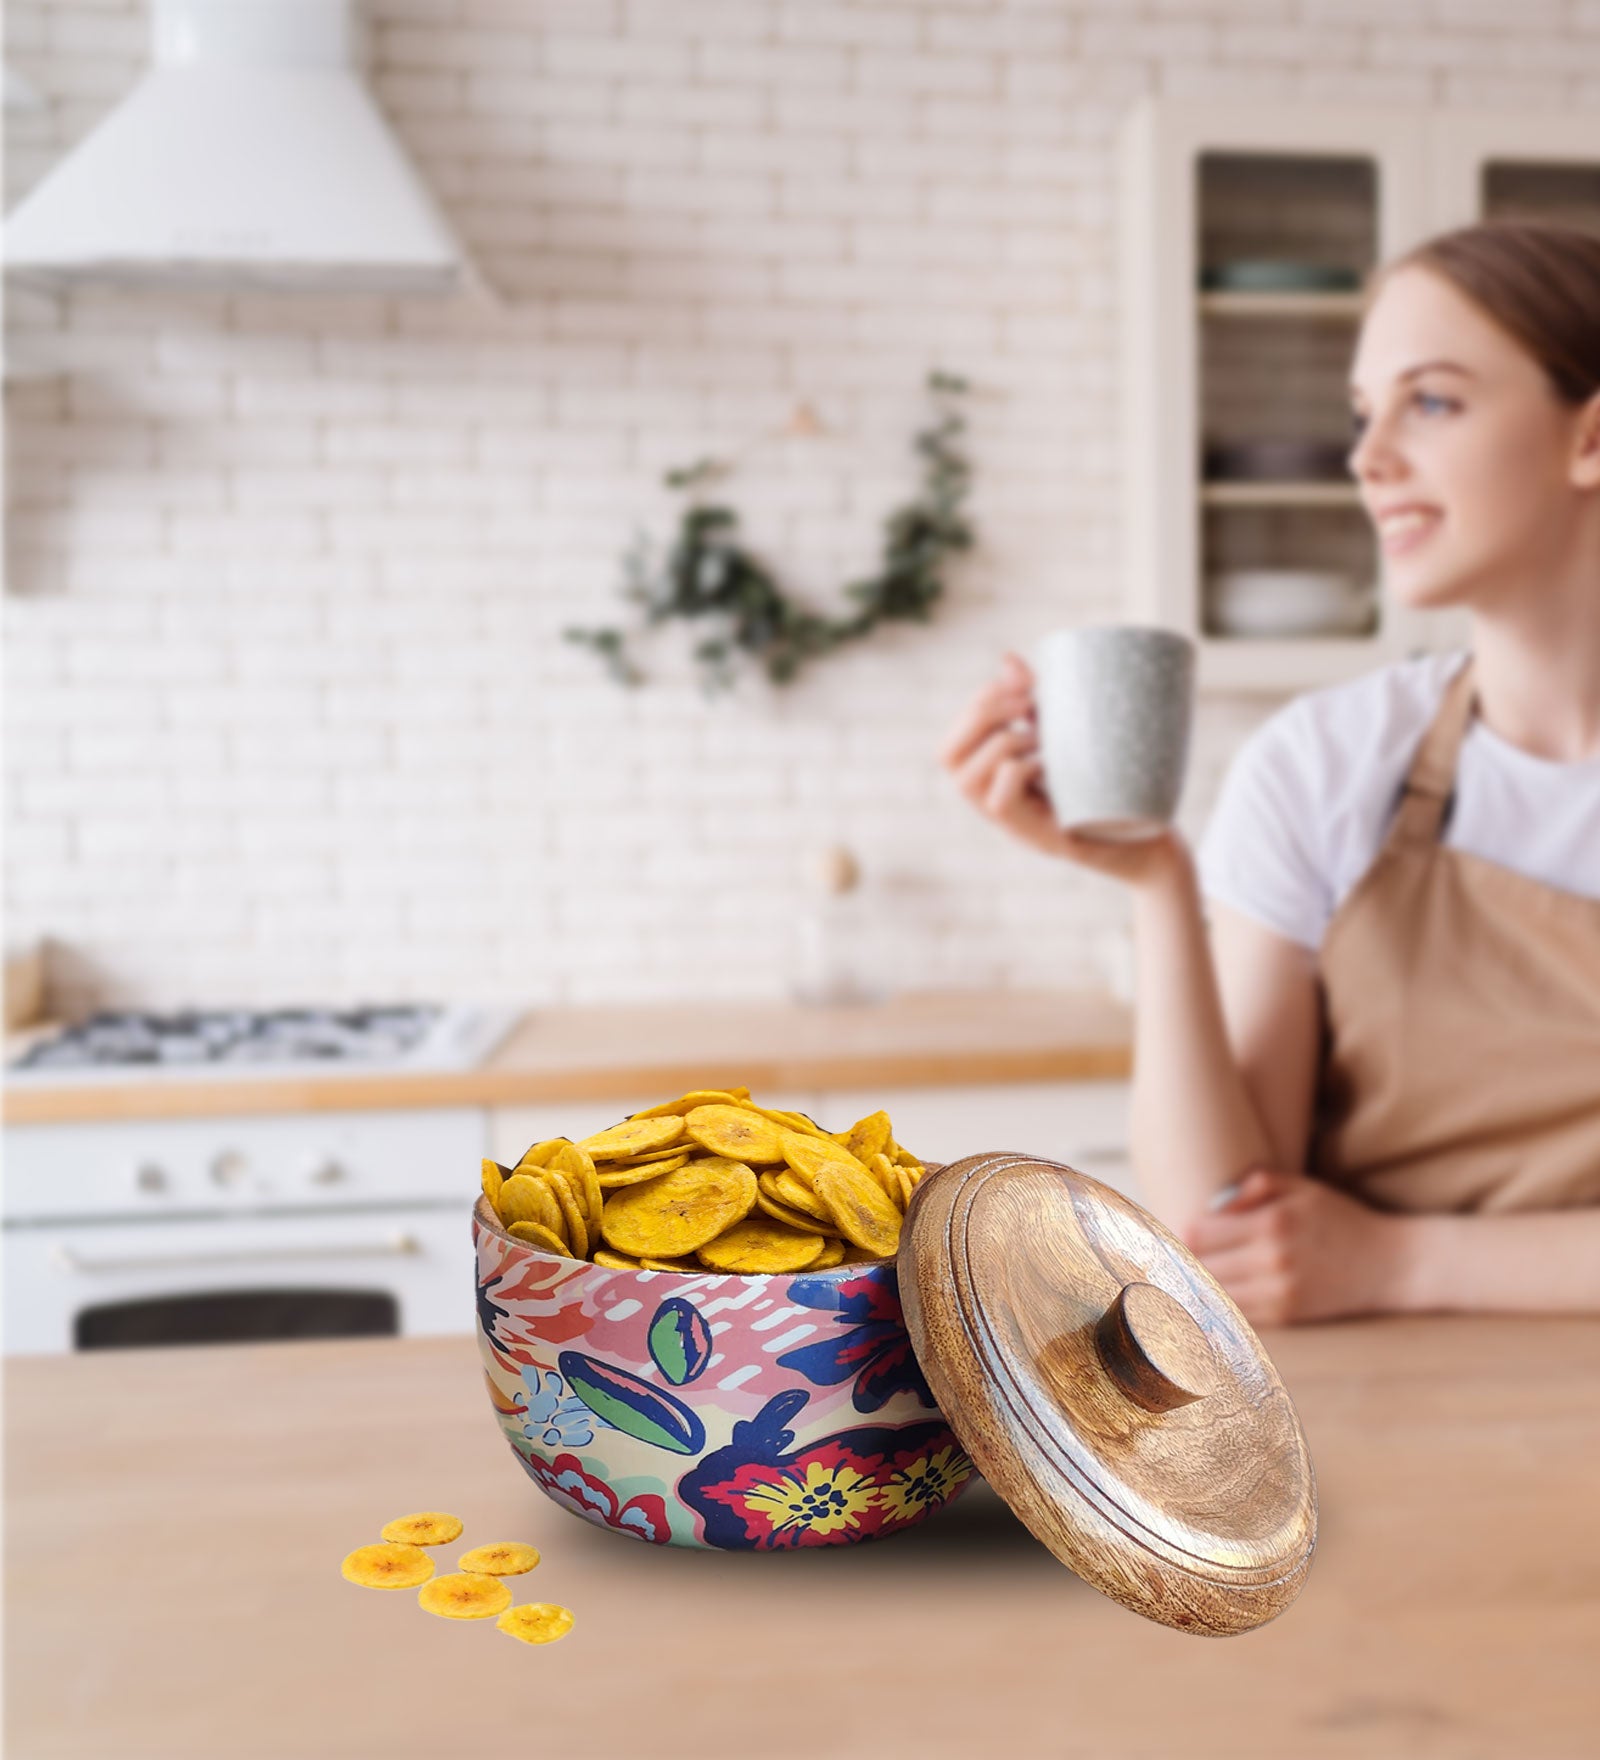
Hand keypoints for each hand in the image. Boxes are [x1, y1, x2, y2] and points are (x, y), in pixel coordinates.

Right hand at [938, 651, 1187, 885]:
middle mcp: (993, 804)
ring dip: (1006, 743)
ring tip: (1045, 739)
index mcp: (993, 779)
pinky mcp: (1038, 840)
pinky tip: (1051, 766)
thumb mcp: (1067, 737)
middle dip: (986, 715)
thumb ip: (1035, 703)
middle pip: (948, 756)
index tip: (1025, 684)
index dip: (980, 700)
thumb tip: (1008, 660)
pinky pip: (1000, 802)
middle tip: (1030, 706)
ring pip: (967, 779)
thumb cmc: (1107, 786)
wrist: (1151, 840)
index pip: (951, 740)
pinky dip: (1021, 772)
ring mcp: (1012, 825)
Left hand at [1180, 1167, 1415, 1325]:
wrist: (1391, 1265)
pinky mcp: (1287, 1315)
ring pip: (1213, 1291)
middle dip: (1182, 1259)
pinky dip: (1218, 1304)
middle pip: (1199, 1264)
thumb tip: (1214, 1201)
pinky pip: (1237, 1312)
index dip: (1179, 1232)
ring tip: (1179, 1276)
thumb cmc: (1341, 1219)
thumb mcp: (1303, 1188)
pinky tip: (1207, 1296)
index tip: (1170, 1232)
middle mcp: (1272, 1259)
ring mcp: (1279, 1292)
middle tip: (1165, 1256)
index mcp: (1272, 1222)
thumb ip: (1257, 1184)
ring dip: (1195, 1284)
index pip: (1198, 1232)